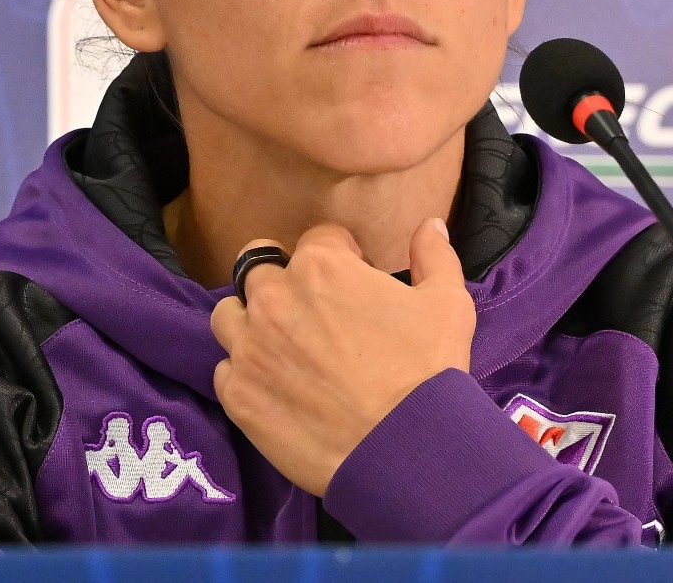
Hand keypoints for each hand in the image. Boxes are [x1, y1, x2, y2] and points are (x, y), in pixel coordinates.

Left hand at [209, 217, 475, 495]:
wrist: (402, 448)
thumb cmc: (427, 371)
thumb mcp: (447, 304)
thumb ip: (434, 255)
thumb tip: (430, 223)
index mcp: (322, 266)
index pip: (318, 239)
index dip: (342, 258)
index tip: (355, 283)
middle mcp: (274, 298)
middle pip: (257, 268)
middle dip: (283, 281)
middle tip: (311, 312)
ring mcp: (249, 347)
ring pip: (228, 315)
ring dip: (250, 322)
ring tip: (282, 347)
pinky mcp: (238, 394)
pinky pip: (225, 369)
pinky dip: (246, 373)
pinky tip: (277, 388)